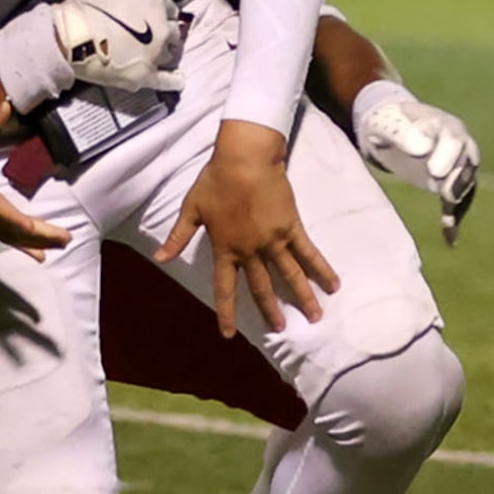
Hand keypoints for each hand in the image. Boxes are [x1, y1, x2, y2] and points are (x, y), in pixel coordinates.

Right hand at [0, 102, 68, 257]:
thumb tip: (7, 107)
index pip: (4, 213)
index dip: (28, 225)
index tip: (49, 230)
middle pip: (9, 229)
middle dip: (38, 237)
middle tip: (65, 240)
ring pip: (3, 234)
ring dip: (29, 243)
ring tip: (53, 250)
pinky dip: (16, 241)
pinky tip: (32, 250)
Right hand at [50, 0, 183, 90]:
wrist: (70, 35)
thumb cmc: (87, 2)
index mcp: (156, 4)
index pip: (169, 9)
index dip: (159, 12)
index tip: (149, 16)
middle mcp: (162, 29)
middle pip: (172, 32)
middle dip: (163, 32)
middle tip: (149, 35)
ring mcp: (155, 55)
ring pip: (169, 53)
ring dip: (162, 51)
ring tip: (149, 53)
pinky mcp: (144, 77)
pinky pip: (166, 81)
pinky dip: (173, 81)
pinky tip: (179, 81)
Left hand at [157, 120, 337, 335]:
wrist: (244, 159)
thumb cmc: (216, 180)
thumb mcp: (191, 209)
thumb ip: (178, 237)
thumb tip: (159, 258)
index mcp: (225, 249)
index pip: (225, 288)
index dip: (226, 312)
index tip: (228, 334)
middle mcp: (251, 251)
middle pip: (262, 286)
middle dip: (270, 310)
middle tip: (280, 329)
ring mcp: (274, 240)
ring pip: (290, 275)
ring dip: (303, 297)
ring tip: (315, 316)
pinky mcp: (291, 227)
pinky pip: (309, 252)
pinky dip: (321, 268)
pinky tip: (333, 284)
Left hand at [355, 86, 479, 244]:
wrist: (391, 130)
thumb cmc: (388, 124)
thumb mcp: (388, 124)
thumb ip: (403, 134)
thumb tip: (422, 149)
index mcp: (442, 123)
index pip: (452, 136)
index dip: (447, 154)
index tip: (435, 172)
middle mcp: (457, 142)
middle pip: (466, 161)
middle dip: (458, 179)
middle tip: (447, 195)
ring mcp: (457, 163)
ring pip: (466, 182)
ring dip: (459, 201)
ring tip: (449, 220)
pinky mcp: (450, 183)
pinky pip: (457, 201)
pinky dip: (453, 218)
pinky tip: (450, 238)